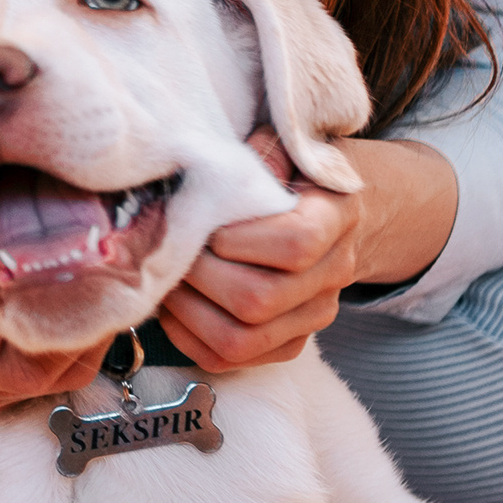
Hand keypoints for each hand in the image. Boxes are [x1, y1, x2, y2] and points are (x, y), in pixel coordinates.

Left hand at [161, 130, 453, 372]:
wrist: (334, 210)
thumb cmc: (294, 169)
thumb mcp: (285, 142)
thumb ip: (258, 152)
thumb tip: (213, 172)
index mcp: (337, 217)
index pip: (296, 245)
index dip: (239, 238)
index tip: (206, 221)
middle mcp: (332, 275)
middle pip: (259, 299)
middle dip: (199, 274)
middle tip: (169, 247)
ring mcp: (312, 316)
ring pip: (241, 339)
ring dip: (187, 311)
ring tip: (165, 276)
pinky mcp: (288, 343)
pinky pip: (229, 359)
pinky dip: (187, 337)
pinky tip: (173, 304)